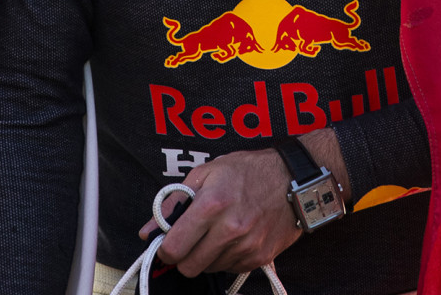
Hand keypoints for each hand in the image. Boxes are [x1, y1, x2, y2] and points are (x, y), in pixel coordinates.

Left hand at [142, 148, 301, 276]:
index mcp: (212, 204)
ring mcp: (246, 246)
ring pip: (209, 269)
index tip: (169, 243)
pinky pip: (230, 269)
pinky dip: (227, 257)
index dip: (166, 249)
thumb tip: (147, 231)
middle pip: (189, 267)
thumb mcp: (207, 173)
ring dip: (208, 256)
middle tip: (192, 240)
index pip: (174, 248)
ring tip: (220, 231)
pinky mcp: (259, 257)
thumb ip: (173, 203)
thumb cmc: (248, 171)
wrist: (294, 178)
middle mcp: (229, 229)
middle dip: (185, 256)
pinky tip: (236, 237)